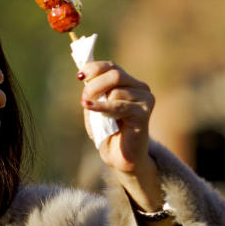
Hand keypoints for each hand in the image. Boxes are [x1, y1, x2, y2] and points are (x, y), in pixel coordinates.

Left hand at [78, 61, 163, 213]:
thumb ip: (93, 91)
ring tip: (94, 115)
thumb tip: (85, 76)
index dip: (94, 68)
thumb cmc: (108, 133)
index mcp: (130, 84)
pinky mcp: (144, 113)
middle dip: (94, 85)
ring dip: (99, 101)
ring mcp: (145, 100)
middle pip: (115, 74)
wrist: (121, 158)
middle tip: (83, 99)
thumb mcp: (96, 108)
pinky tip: (89, 107)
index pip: (112, 66)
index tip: (79, 76)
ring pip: (116, 90)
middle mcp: (141, 88)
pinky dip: (102, 107)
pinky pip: (119, 105)